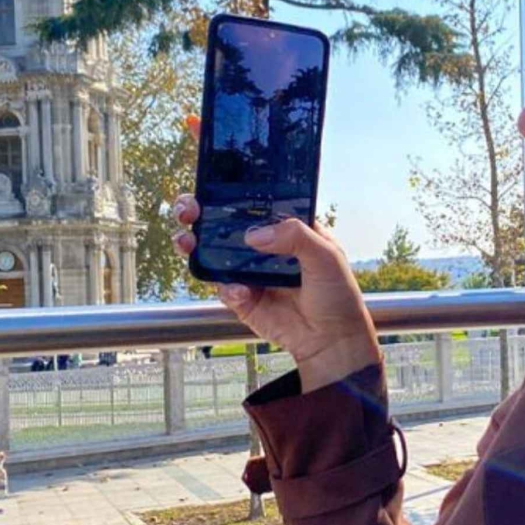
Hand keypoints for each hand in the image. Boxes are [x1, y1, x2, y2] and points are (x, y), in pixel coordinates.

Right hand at [172, 193, 379, 392]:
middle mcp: (264, 246)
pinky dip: (227, 288)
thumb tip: (255, 235)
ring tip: (187, 242)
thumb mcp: (326, 255)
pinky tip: (242, 292)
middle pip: (223, 222)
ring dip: (193, 243)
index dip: (230, 190)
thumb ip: (295, 236)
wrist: (332, 340)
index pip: (254, 201)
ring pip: (212, 252)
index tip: (211, 184)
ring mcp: (249, 272)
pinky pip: (223, 287)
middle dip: (198, 212)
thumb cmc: (337, 294)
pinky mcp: (242, 298)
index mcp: (285, 227)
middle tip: (188, 211)